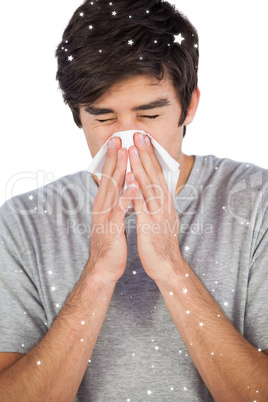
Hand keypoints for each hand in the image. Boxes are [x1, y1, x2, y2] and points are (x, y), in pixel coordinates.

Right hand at [87, 137, 138, 282]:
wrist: (104, 267)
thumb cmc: (111, 241)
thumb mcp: (112, 218)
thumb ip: (116, 203)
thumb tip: (124, 188)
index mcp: (104, 203)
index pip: (108, 177)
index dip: (113, 158)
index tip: (118, 142)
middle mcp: (102, 206)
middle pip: (108, 178)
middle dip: (114, 157)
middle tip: (118, 139)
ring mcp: (105, 216)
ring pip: (113, 190)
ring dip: (120, 171)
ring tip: (126, 154)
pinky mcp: (112, 228)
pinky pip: (120, 210)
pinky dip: (127, 196)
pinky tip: (134, 185)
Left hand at [128, 132, 181, 281]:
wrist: (167, 267)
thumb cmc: (161, 243)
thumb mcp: (162, 218)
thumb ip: (157, 203)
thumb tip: (152, 189)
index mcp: (165, 202)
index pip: (158, 175)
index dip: (151, 157)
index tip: (144, 140)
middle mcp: (164, 205)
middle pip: (155, 175)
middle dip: (146, 154)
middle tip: (139, 135)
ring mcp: (159, 215)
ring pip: (149, 187)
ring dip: (140, 167)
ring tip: (132, 150)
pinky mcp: (151, 227)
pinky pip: (143, 207)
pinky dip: (137, 192)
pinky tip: (131, 180)